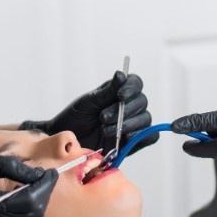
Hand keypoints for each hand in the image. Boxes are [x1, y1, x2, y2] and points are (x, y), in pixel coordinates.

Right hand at [0, 156, 57, 216]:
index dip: (44, 185)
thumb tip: (38, 174)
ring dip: (38, 206)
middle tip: (46, 179)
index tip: (51, 172)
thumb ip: (11, 167)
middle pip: (33, 215)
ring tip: (36, 188)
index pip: (28, 200)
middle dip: (44, 195)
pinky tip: (25, 203)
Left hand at [20, 71, 155, 153]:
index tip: (120, 96)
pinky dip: (141, 135)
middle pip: (142, 101)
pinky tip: (126, 137)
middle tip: (103, 118)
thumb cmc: (76, 118)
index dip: (132, 88)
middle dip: (123, 110)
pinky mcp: (133, 142)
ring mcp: (132, 124)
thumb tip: (121, 74)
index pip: (135, 83)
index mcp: (118, 92)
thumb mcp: (89, 102)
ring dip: (126, 124)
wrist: (67, 142)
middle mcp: (128, 106)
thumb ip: (107, 91)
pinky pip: (150, 136)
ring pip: (145, 118)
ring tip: (105, 130)